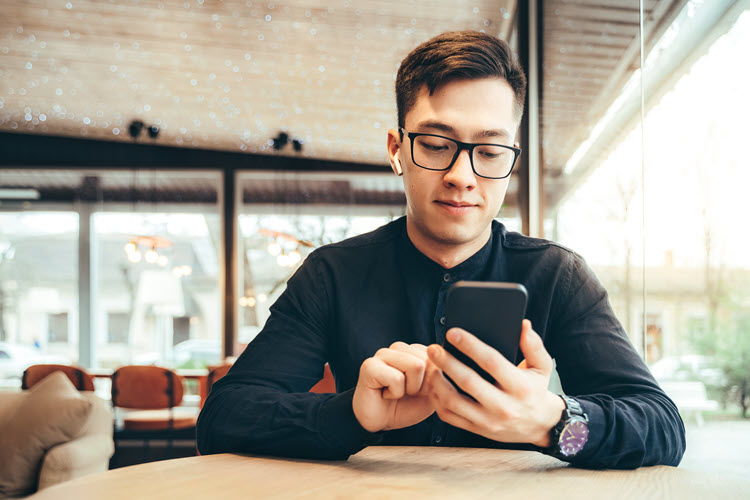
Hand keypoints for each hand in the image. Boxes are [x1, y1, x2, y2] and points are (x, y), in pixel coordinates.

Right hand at [353, 342, 434, 432]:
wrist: (381, 423)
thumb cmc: (405, 406)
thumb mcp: (431, 392)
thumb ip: (439, 376)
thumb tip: (441, 365)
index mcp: (414, 350)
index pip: (438, 357)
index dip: (433, 380)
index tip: (420, 390)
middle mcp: (399, 348)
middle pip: (429, 360)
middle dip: (423, 385)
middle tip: (407, 393)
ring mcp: (383, 354)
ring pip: (416, 366)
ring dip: (410, 389)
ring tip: (396, 392)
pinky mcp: (369, 365)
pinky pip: (397, 378)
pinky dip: (395, 393)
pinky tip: (385, 394)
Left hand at [425, 320, 564, 446]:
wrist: (539, 426)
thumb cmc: (536, 390)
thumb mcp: (542, 367)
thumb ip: (533, 345)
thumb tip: (523, 324)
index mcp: (520, 387)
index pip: (491, 362)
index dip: (470, 345)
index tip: (452, 332)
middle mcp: (504, 406)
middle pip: (468, 382)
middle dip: (446, 362)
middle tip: (433, 348)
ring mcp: (488, 421)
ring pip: (453, 402)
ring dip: (436, 382)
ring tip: (430, 365)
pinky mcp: (477, 429)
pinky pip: (449, 416)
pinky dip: (436, 400)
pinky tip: (433, 384)